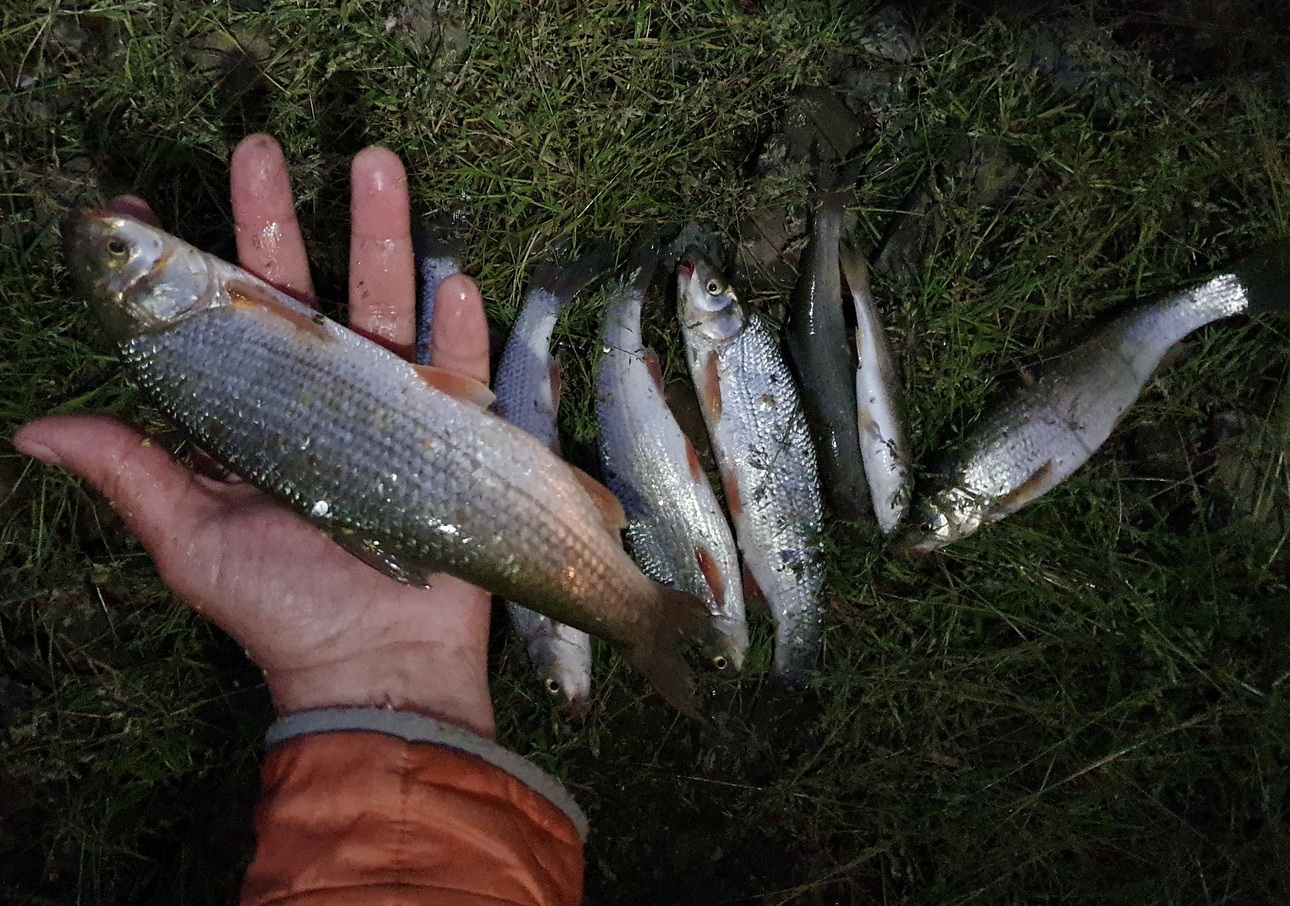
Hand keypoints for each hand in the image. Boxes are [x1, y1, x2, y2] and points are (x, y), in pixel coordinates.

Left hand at [14, 135, 495, 738]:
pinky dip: (459, 333)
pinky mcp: (453, 437)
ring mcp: (390, 411)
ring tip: (379, 165)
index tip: (139, 208)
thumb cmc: (281, 609)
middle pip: (301, 293)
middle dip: (284, 219)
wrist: (375, 666)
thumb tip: (30, 430)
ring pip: (386, 309)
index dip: (182, 266)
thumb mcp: (192, 544)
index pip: (217, 323)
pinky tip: (454, 284)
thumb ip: (132, 476)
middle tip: (262, 149)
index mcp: (254, 417)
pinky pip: (459, 375)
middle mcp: (321, 399)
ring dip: (385, 238)